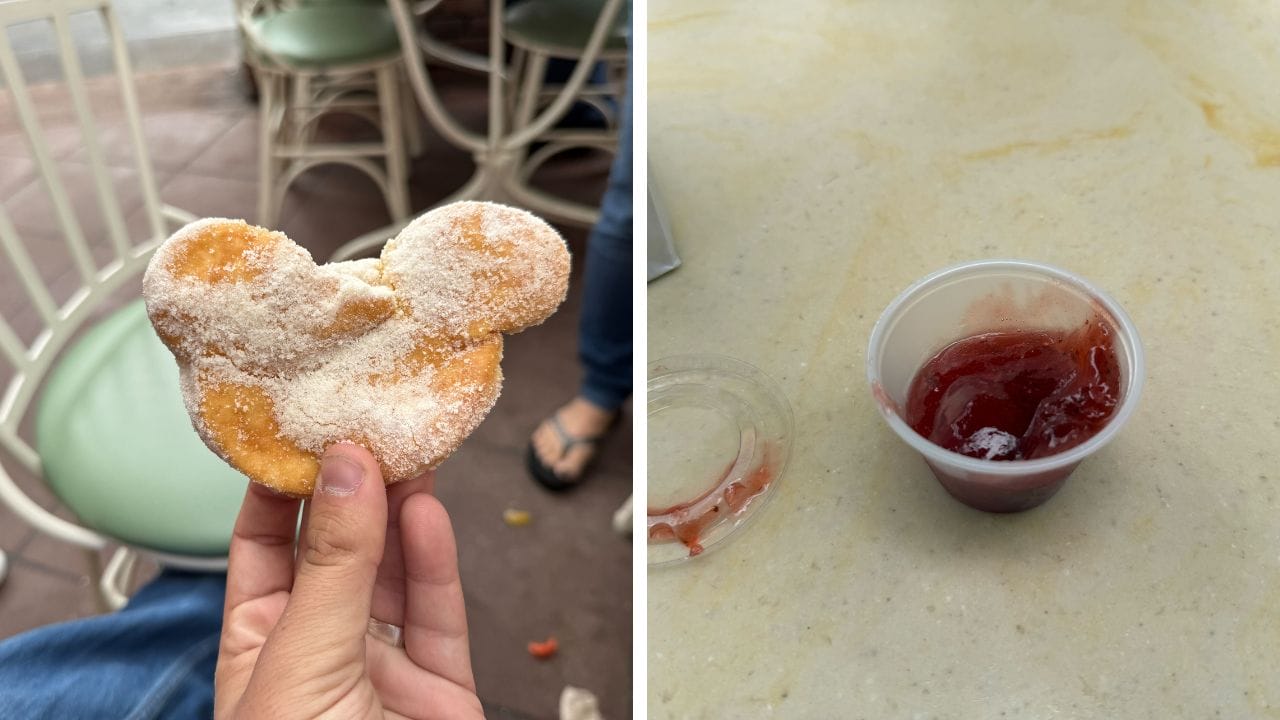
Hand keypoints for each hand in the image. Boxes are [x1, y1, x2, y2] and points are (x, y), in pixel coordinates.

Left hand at [215, 444, 482, 718]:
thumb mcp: (302, 657)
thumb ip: (333, 563)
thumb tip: (347, 469)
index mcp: (260, 647)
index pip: (264, 548)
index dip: (282, 489)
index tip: (304, 432)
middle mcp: (321, 651)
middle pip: (338, 552)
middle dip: (354, 490)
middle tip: (371, 429)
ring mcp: (384, 668)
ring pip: (395, 575)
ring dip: (401, 512)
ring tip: (408, 452)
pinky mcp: (441, 685)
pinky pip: (438, 613)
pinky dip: (436, 561)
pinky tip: (428, 513)